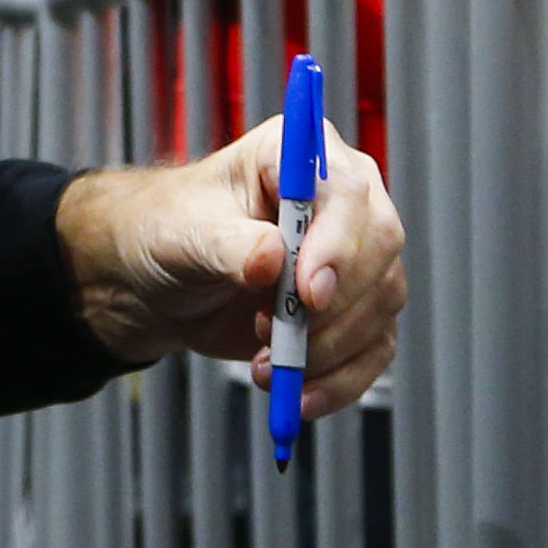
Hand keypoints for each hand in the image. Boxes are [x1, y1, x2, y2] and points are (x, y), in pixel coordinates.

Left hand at [57, 117, 405, 421]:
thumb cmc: (171, 231)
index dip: (337, 244)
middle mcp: (342, 198)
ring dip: (329, 347)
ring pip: (383, 301)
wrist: (165, 281)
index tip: (308, 295)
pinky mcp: (357, 306)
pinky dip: (341, 379)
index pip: (346, 190)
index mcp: (299, 154)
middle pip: (381, 246)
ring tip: (263, 359)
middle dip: (333, 305)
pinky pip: (375, 347)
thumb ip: (227, 243)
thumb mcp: (184, 233)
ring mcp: (356, 253)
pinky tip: (297, 392)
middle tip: (272, 331)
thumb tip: (271, 258)